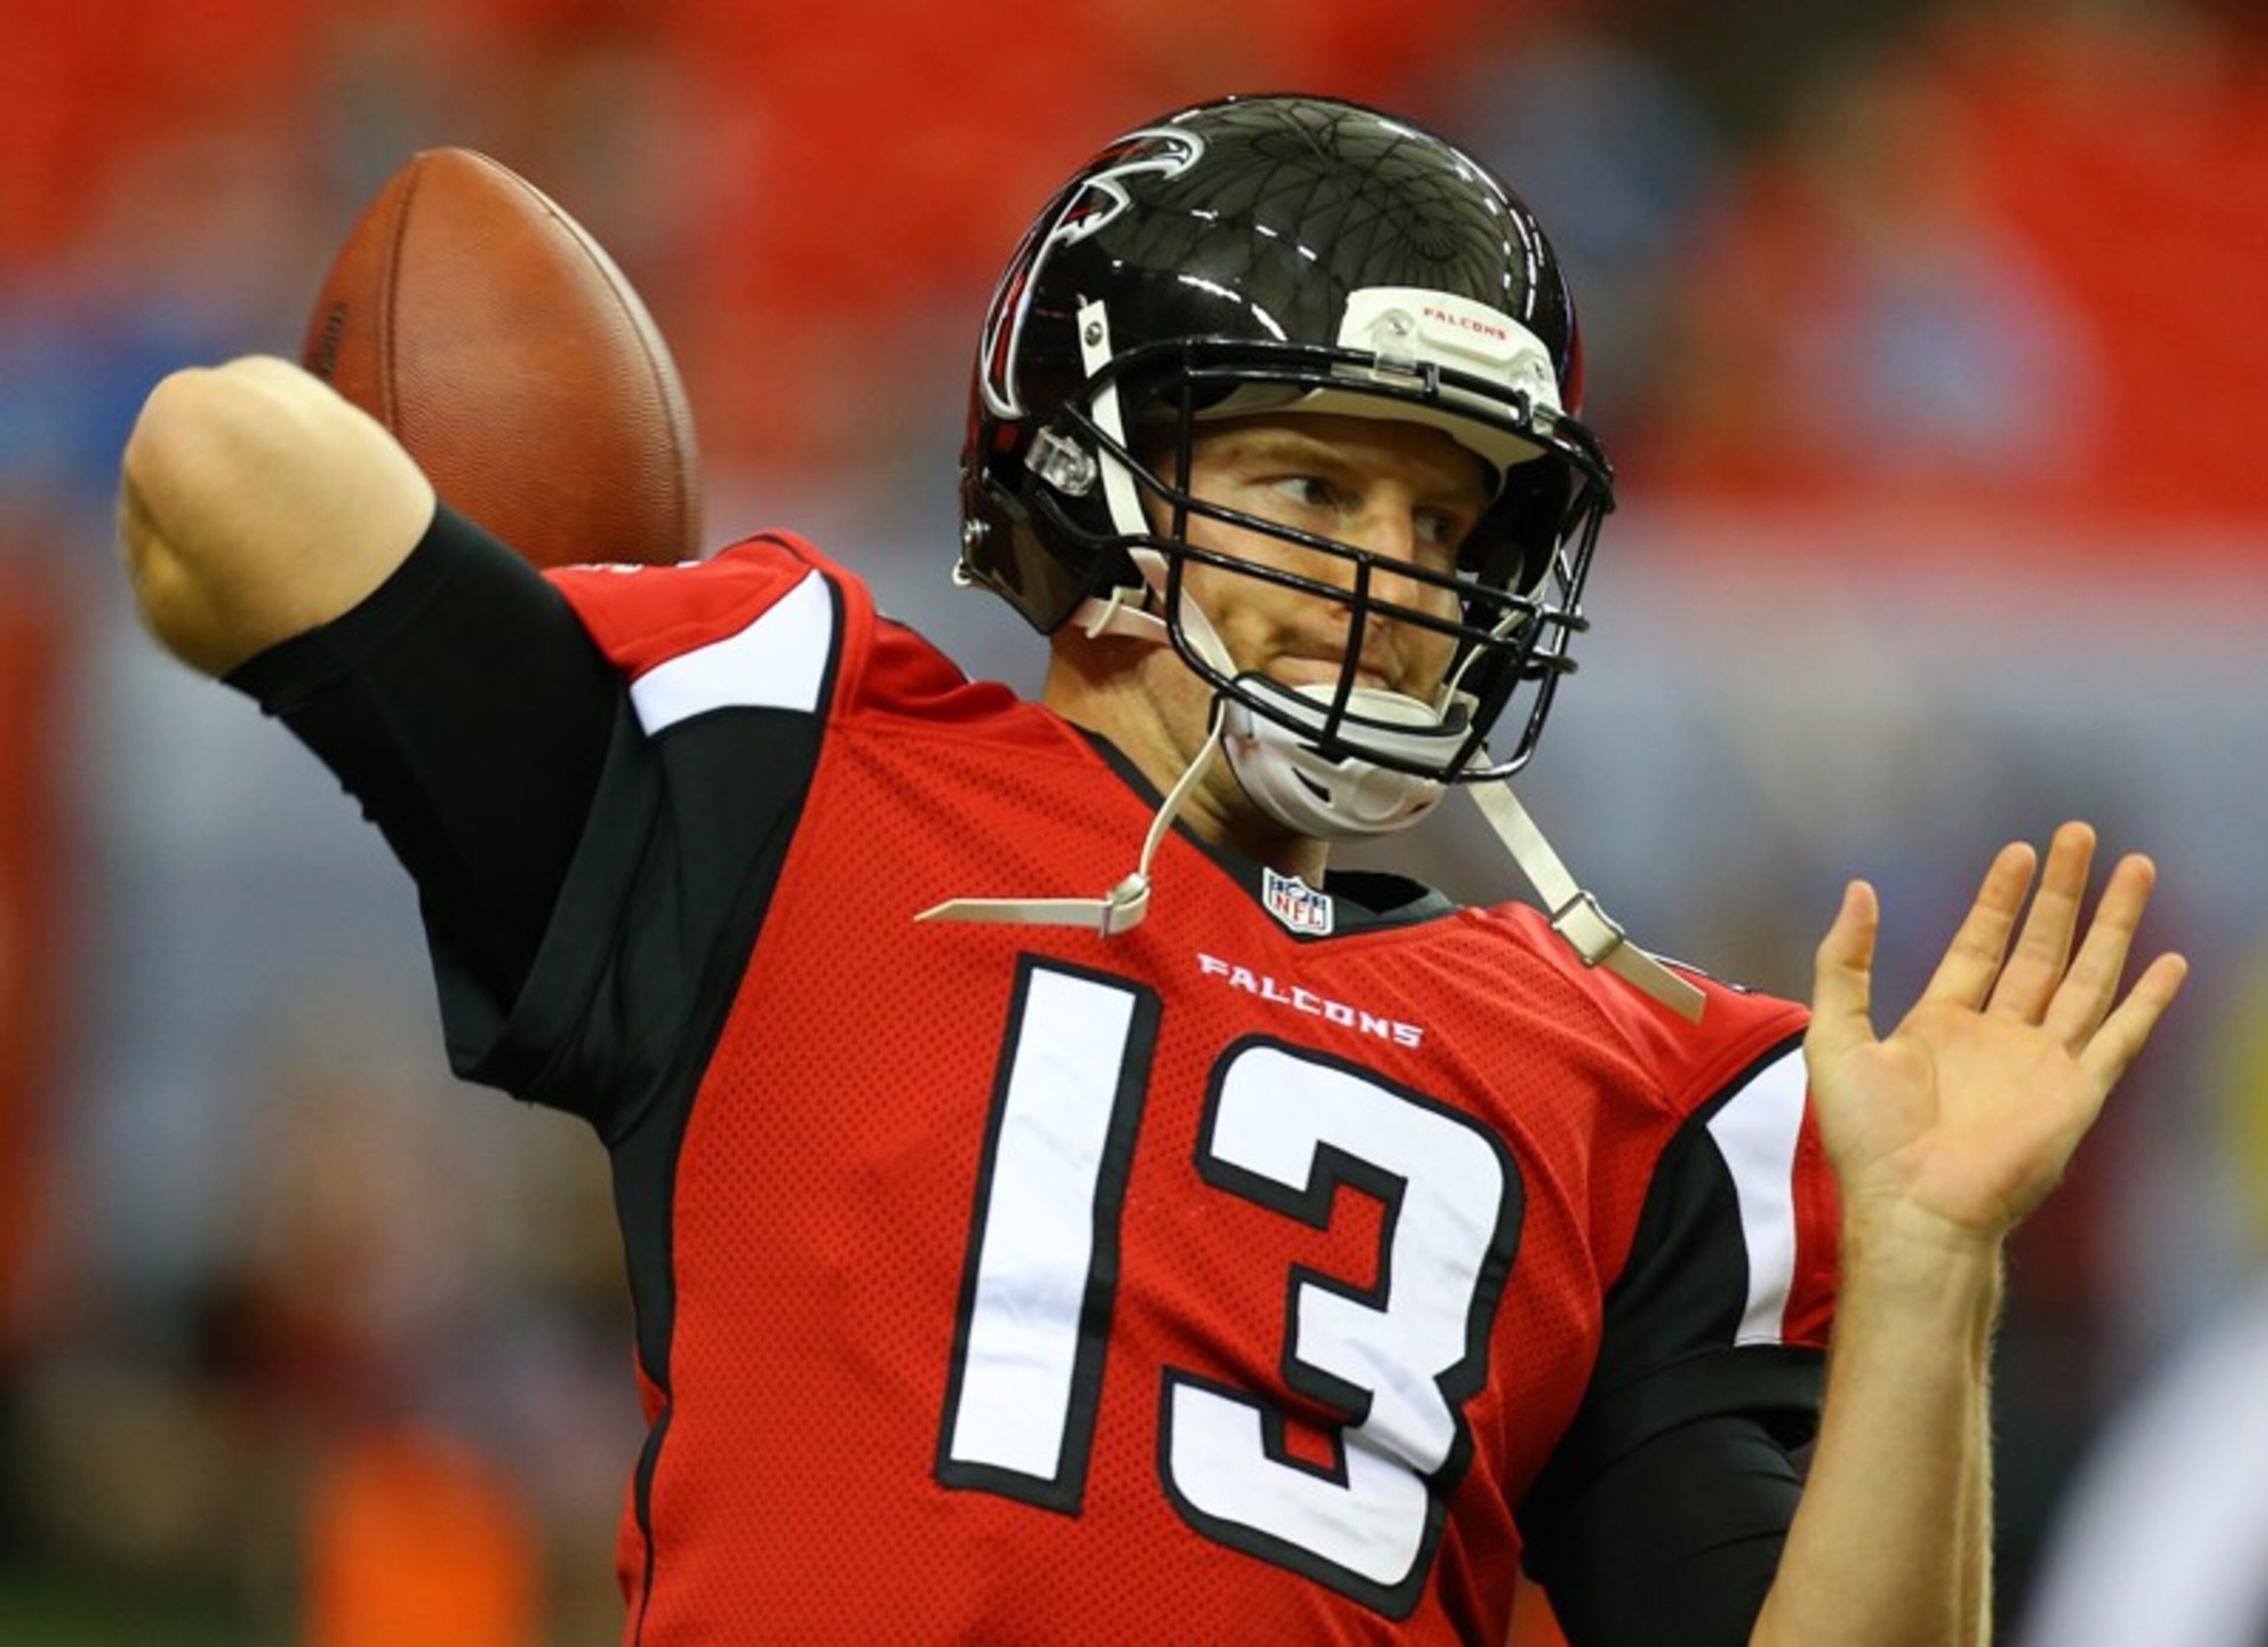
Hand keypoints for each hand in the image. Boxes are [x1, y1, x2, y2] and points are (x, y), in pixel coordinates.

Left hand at [1805, 823, 2187, 1246]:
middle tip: (2081, 833)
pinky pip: (2120, 1037)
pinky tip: (2168, 961)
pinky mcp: (2076, 1094)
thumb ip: (1844, 963)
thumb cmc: (1868, 1138)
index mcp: (1942, 1023)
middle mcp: (1998, 1037)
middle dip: (2063, 893)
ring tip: (2136, 868)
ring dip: (2113, 924)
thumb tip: (1860, 889)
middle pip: (2041, 947)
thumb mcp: (1836, 1035)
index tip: (2019, 851)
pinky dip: (2147, 1000)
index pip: (1981, 943)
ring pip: (2088, 976)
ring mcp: (2042, 1064)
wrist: (1913, 1207)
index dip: (2000, 897)